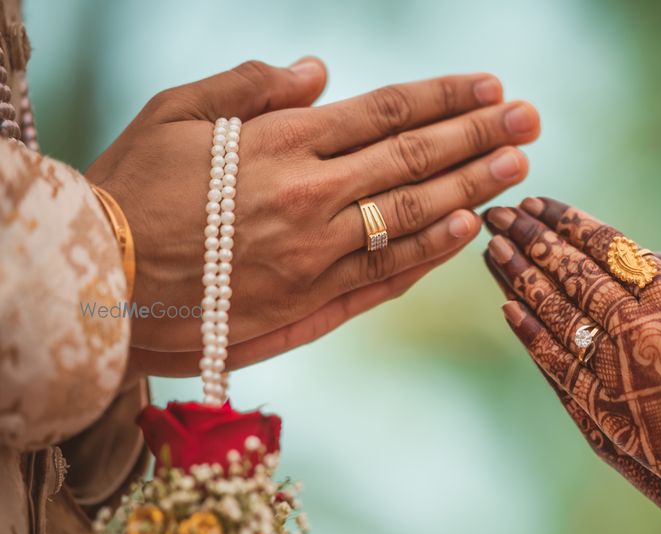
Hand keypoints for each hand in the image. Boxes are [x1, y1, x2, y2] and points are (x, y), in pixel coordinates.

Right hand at [87, 58, 539, 375]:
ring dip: (473, 188)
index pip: (386, 112)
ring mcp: (316, 253)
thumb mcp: (174, 113)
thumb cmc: (130, 189)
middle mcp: (310, 195)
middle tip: (531, 121)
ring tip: (519, 167)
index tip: (491, 88)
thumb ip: (249, 87)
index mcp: (281, 142)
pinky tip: (470, 228)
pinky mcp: (311, 303)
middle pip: (414, 160)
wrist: (97, 285)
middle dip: (479, 136)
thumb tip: (317, 71)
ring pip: (412, 216)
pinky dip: (431, 251)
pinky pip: (385, 273)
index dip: (445, 98)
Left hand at [483, 198, 660, 533]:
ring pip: (551, 312)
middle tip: (497, 214)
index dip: (565, 221)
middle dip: (529, 239)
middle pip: (568, 273)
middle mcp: (634, 327)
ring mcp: (611, 370)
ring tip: (493, 249)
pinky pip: (553, 363)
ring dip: (518, 278)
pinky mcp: (598, 409)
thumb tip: (643, 252)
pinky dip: (528, 333)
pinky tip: (508, 308)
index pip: (604, 246)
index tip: (536, 202)